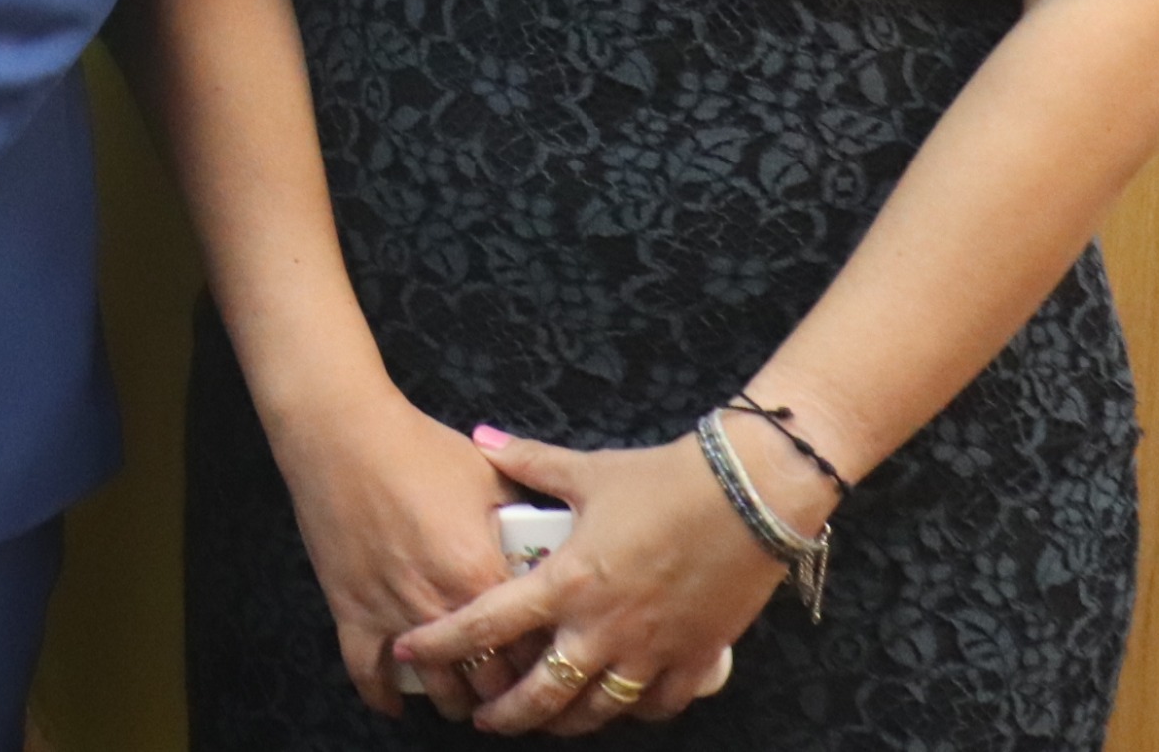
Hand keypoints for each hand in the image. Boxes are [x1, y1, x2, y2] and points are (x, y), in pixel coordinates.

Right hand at [260, 385, 527, 718]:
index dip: (547, 660)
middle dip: (508, 694)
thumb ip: (522, 515)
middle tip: (517, 692)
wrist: (344, 434)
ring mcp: (394, 615)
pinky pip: (366, 673)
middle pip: (489, 681)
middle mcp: (442, 607)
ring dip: (457, 701)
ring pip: (437, 687)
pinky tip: (395, 705)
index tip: (553, 662)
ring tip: (468, 701)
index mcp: (483, 575)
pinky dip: (381, 697)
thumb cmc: (418, 448)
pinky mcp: (352, 612)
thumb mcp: (488, 477)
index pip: (532, 644)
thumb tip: (550, 534)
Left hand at [389, 425, 783, 734]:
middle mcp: (602, 628)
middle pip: (540, 694)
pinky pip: (656, 706)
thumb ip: (529, 462)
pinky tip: (619, 707)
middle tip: (482, 717)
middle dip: (505, 713)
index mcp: (567, 582)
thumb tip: (483, 438)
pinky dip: (633, 712)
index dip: (441, 642)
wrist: (750, 495)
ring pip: (597, 711)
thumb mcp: (588, 470)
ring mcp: (650, 651)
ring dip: (565, 721)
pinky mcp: (694, 659)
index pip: (486, 624)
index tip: (409, 650)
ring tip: (545, 720)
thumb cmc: (663, 480)